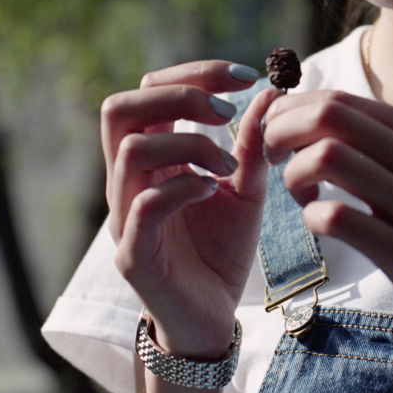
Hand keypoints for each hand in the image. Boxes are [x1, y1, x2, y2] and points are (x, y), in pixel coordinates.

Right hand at [102, 60, 279, 356]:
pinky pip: (143, 206)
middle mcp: (127, 181)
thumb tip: (274, 90)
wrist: (212, 320)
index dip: (194, 72)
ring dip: (189, 143)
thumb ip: (253, 143)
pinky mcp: (134, 256)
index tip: (248, 77)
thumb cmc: (220, 250)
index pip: (148, 90)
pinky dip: (182, 187)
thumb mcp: (246, 188)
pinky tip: (213, 189)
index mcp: (150, 157)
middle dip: (179, 94)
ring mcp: (124, 217)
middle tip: (228, 112)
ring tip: (227, 165)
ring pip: (130, 150)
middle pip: (118, 108)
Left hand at [261, 90, 392, 355]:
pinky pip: (340, 219)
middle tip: (273, 158)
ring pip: (330, 158)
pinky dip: (312, 217)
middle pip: (331, 117)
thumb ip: (385, 146)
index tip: (276, 136)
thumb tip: (318, 114)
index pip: (342, 100)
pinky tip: (319, 225)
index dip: (293, 112)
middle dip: (283, 131)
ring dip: (295, 174)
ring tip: (301, 195)